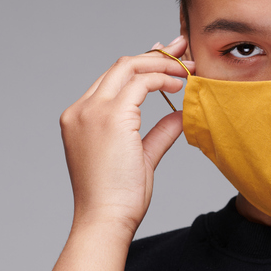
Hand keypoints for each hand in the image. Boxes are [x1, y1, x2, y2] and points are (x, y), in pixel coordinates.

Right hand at [59, 36, 193, 237]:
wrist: (106, 220)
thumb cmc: (119, 197)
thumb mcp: (141, 156)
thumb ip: (158, 131)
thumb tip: (179, 113)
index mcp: (81, 117)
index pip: (113, 79)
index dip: (144, 65)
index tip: (170, 60)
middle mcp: (81, 109)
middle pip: (120, 66)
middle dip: (156, 55)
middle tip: (184, 49)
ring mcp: (91, 111)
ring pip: (129, 67)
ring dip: (162, 64)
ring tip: (189, 68)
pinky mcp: (109, 117)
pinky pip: (140, 83)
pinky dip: (163, 79)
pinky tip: (181, 86)